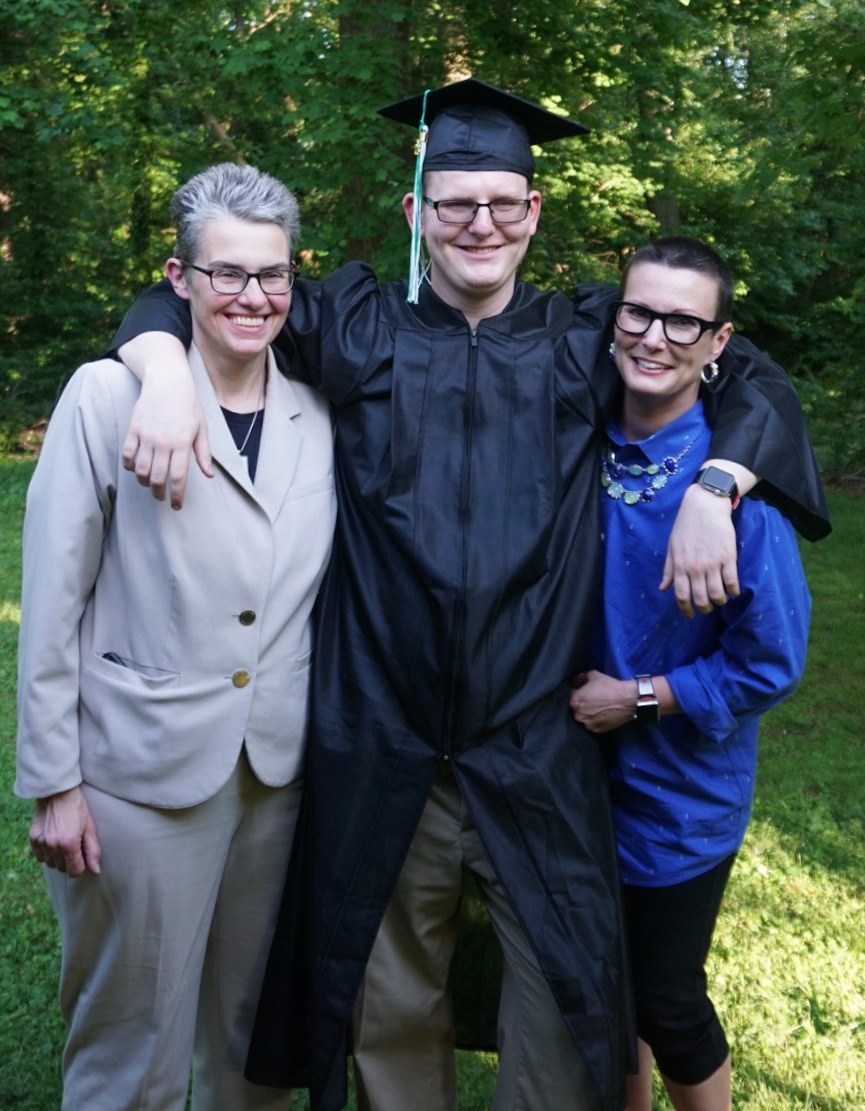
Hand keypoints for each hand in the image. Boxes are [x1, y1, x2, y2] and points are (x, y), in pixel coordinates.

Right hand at [30, 787, 101, 876]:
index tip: (84, 856)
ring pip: (50, 864)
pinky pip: (40, 857)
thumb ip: (92, 850)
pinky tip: (54, 841)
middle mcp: (52, 845)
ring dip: (58, 858)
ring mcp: (40, 842)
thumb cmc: (77, 807)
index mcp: (68, 843)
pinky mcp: (32, 838)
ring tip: (64, 841)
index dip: (82, 866)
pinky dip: (47, 853)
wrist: (57, 790)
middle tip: (75, 845)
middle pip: (62, 869)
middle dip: (70, 862)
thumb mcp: (89, 827)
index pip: (74, 871)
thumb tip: (95, 871)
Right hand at [118, 336, 213, 509]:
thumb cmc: (188, 405)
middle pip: (157, 477)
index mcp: (183, 443)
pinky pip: (126, 454)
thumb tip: (209, 475)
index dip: (176, 495)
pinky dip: (129, 466)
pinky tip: (135, 469)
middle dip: (159, 493)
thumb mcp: (201, 428)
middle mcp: (163, 441)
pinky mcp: (133, 429)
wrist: (167, 380)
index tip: (176, 506)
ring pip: (140, 469)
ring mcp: (146, 435)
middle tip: (162, 498)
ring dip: (144, 481)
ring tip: (150, 484)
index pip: (178, 477)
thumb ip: (203, 453)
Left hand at [570, 671, 634, 733]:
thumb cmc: (609, 687)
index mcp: (574, 702)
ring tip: (597, 708)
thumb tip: (578, 679)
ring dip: (587, 714)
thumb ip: (582, 677)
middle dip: (581, 704)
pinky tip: (602, 714)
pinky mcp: (597, 730)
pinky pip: (592, 724)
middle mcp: (578, 715)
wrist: (627, 700)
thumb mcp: (594, 675)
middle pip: (576, 709)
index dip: (577, 692)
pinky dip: (595, 720)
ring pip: (584, 718)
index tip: (584, 691)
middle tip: (591, 700)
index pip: (571, 696)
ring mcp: (588, 724)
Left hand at [662, 484, 739, 616]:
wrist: (705, 507)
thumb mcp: (672, 547)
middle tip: (707, 608)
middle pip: (701, 599)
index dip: (686, 609)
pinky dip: (733, 591)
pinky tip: (733, 592)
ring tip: (720, 600)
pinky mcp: (728, 557)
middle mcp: (696, 568)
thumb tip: (663, 589)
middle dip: (704, 608)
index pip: (681, 596)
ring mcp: (713, 564)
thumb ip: (669, 570)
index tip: (690, 615)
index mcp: (680, 566)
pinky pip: (732, 581)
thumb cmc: (685, 526)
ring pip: (717, 594)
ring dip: (719, 602)